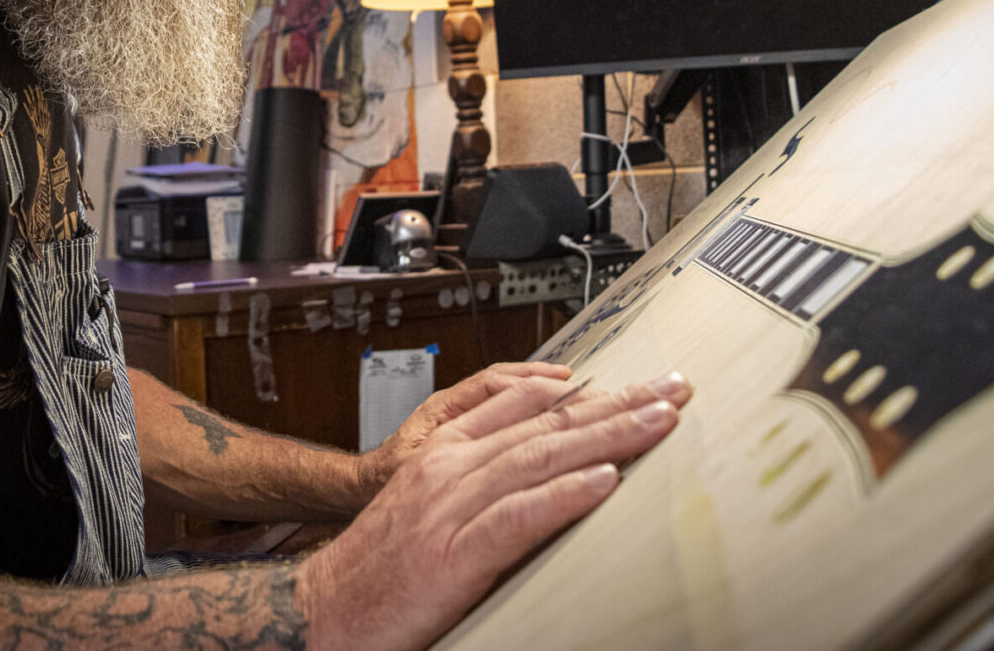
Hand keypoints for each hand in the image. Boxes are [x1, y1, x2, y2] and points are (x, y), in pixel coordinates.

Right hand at [298, 371, 692, 650]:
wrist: (321, 610)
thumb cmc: (379, 568)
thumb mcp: (430, 505)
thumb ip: (481, 480)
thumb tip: (548, 470)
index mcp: (445, 450)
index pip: (529, 404)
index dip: (592, 390)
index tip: (640, 383)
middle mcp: (450, 466)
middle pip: (548, 423)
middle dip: (618, 404)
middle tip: (672, 388)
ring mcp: (451, 506)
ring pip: (542, 457)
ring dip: (608, 438)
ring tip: (658, 422)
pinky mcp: (454, 553)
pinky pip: (518, 517)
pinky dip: (563, 497)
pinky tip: (604, 484)